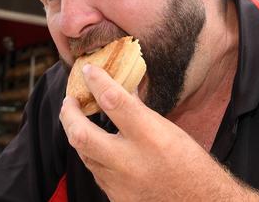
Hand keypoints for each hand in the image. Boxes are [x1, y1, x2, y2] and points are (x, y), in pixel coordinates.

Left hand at [59, 64, 253, 200]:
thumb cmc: (189, 162)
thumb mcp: (168, 130)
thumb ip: (139, 111)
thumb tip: (121, 87)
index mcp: (150, 137)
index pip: (114, 101)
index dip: (97, 81)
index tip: (89, 70)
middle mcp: (131, 162)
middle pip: (82, 135)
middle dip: (68, 114)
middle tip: (69, 101)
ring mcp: (120, 184)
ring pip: (84, 154)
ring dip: (77, 134)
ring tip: (77, 119)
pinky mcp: (116, 198)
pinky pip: (96, 172)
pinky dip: (93, 155)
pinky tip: (97, 146)